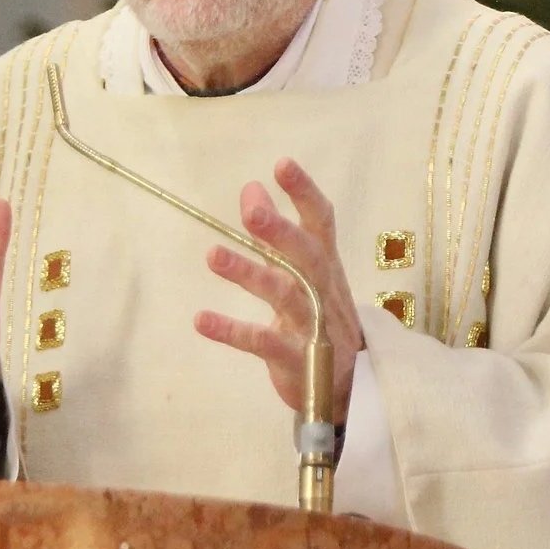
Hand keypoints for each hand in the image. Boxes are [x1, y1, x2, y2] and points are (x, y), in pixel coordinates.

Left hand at [194, 159, 363, 422]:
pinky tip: (201, 319)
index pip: (321, 221)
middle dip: (281, 233)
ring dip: (249, 274)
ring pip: (283, 295)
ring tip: (213, 256)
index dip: (304, 193)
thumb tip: (251, 188)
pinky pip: (262, 343)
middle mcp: (322, 289)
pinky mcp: (294, 359)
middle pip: (307, 256)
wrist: (348, 384)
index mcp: (325, 262)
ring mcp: (312, 325)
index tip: (281, 164)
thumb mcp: (301, 271)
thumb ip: (274, 233)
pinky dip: (231, 331)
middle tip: (250, 213)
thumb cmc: (319, 313)